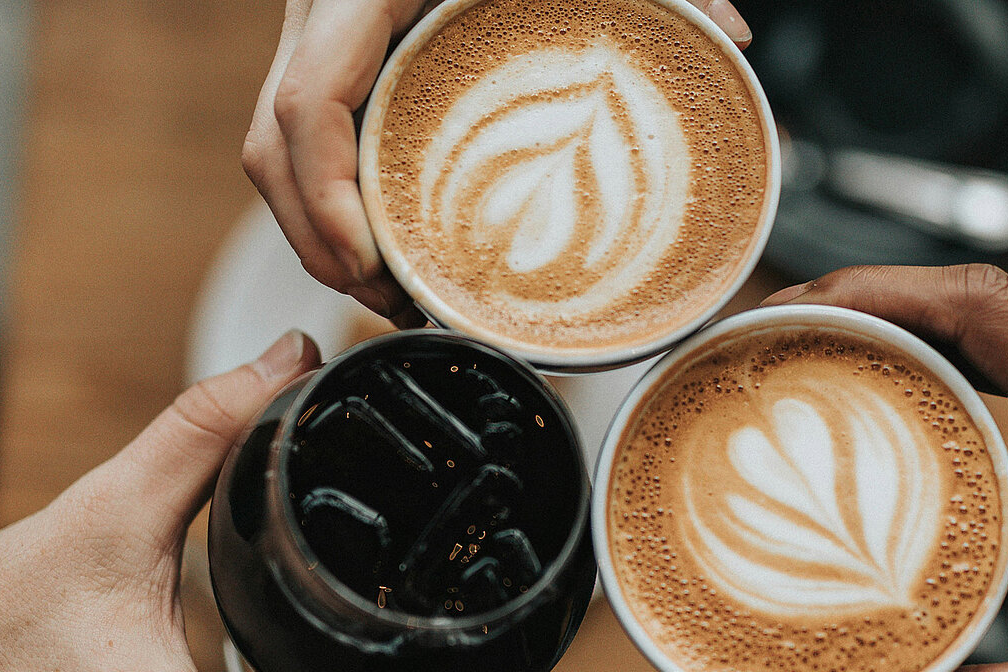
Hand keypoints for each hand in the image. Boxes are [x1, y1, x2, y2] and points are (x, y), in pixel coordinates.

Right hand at [242, 0, 751, 323]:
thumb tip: (734, 33)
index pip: (304, 106)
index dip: (324, 200)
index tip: (370, 265)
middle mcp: (318, 17)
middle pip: (273, 154)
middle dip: (323, 246)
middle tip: (395, 306)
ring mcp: (313, 41)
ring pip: (276, 156)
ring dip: (322, 235)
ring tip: (394, 295)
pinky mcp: (327, 60)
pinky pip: (301, 143)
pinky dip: (330, 203)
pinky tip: (384, 244)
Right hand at [760, 265, 1007, 671]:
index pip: (986, 309)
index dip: (875, 292)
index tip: (789, 308)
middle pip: (976, 299)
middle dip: (862, 302)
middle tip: (765, 340)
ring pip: (996, 324)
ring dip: (900, 328)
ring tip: (803, 360)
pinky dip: (944, 365)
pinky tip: (886, 404)